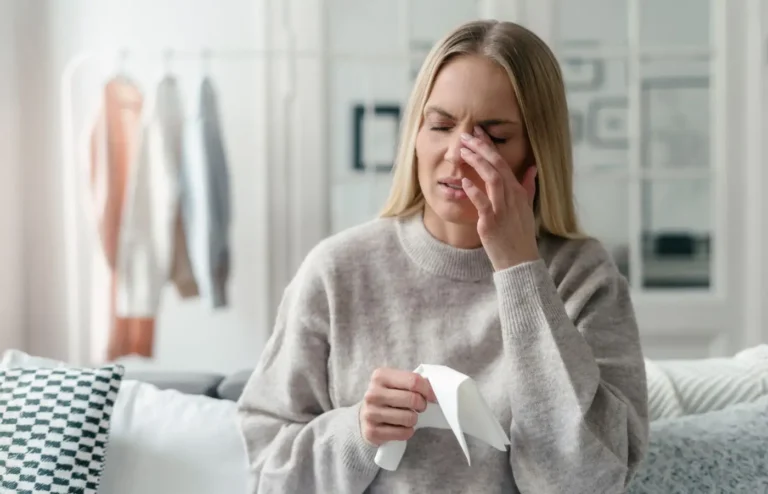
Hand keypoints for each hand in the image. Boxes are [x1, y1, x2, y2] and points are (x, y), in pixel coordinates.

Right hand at [359, 367, 436, 445]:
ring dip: (413, 419)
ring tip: (407, 416)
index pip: (413, 381)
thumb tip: (433, 388)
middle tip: (419, 407)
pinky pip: (403, 433)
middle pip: (413, 399)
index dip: (428, 390)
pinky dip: (407, 431)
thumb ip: (413, 381)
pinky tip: (400, 427)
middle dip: (422, 405)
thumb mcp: (396, 383)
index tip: (431, 396)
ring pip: (409, 418)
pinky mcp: (372, 432)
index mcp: (380, 376)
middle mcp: (372, 394)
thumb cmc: (387, 397)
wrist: (365, 416)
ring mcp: (371, 413)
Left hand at [459, 126, 539, 270]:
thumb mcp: (527, 209)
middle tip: (466, 135)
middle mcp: (512, 197)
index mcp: (518, 192)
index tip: (478, 132)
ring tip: (462, 152)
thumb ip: (528, 187)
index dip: (490, 146)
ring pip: (492, 179)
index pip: (503, 163)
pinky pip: (483, 204)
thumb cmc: (520, 236)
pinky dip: (474, 191)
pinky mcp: (492, 224)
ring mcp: (502, 210)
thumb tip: (532, 169)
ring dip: (477, 163)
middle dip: (481, 148)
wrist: (520, 262)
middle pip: (497, 166)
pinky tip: (464, 181)